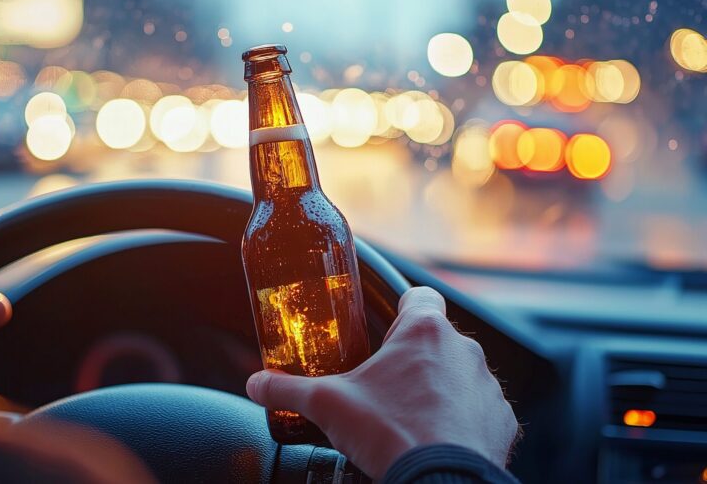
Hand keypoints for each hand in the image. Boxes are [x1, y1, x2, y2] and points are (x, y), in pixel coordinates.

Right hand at [246, 286, 517, 479]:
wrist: (440, 483)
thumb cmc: (390, 434)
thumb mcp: (327, 405)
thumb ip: (288, 389)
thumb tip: (258, 384)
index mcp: (424, 332)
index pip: (418, 295)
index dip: (401, 308)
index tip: (386, 326)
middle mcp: (463, 351)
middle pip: (437, 340)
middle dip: (413, 358)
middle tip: (386, 383)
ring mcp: (487, 386)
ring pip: (460, 374)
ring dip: (441, 388)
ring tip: (411, 416)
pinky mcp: (502, 421)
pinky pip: (481, 411)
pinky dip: (463, 420)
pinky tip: (437, 438)